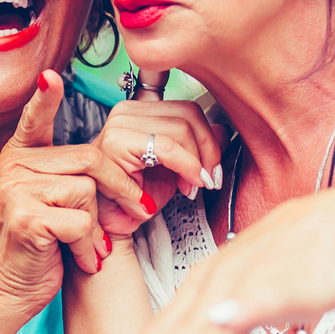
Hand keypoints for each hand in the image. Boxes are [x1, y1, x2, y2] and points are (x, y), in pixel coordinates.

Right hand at [0, 71, 128, 310]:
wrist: (8, 291)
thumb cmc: (41, 247)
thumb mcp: (55, 203)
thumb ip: (74, 177)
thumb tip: (125, 164)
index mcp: (20, 158)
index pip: (33, 120)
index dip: (44, 100)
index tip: (51, 77)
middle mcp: (13, 167)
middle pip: (90, 160)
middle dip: (123, 188)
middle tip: (141, 211)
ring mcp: (15, 191)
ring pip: (88, 192)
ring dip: (100, 226)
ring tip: (89, 247)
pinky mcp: (25, 218)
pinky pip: (80, 222)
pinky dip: (89, 247)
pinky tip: (81, 259)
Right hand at [91, 99, 224, 236]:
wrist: (111, 222)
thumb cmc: (137, 197)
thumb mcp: (174, 169)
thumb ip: (196, 148)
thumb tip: (223, 132)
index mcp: (140, 111)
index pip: (188, 111)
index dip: (208, 139)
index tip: (212, 169)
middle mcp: (127, 111)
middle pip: (188, 115)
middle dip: (207, 150)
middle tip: (206, 180)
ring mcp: (119, 123)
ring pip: (181, 128)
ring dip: (195, 162)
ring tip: (190, 186)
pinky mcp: (116, 141)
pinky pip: (166, 147)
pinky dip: (185, 166)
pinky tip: (186, 185)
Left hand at [102, 187, 334, 333]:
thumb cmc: (302, 268)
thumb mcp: (250, 297)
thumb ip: (217, 325)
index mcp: (214, 280)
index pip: (169, 323)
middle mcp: (230, 272)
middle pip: (185, 323)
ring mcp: (265, 267)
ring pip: (220, 313)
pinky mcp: (306, 268)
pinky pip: (276, 288)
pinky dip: (251, 303)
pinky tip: (228, 319)